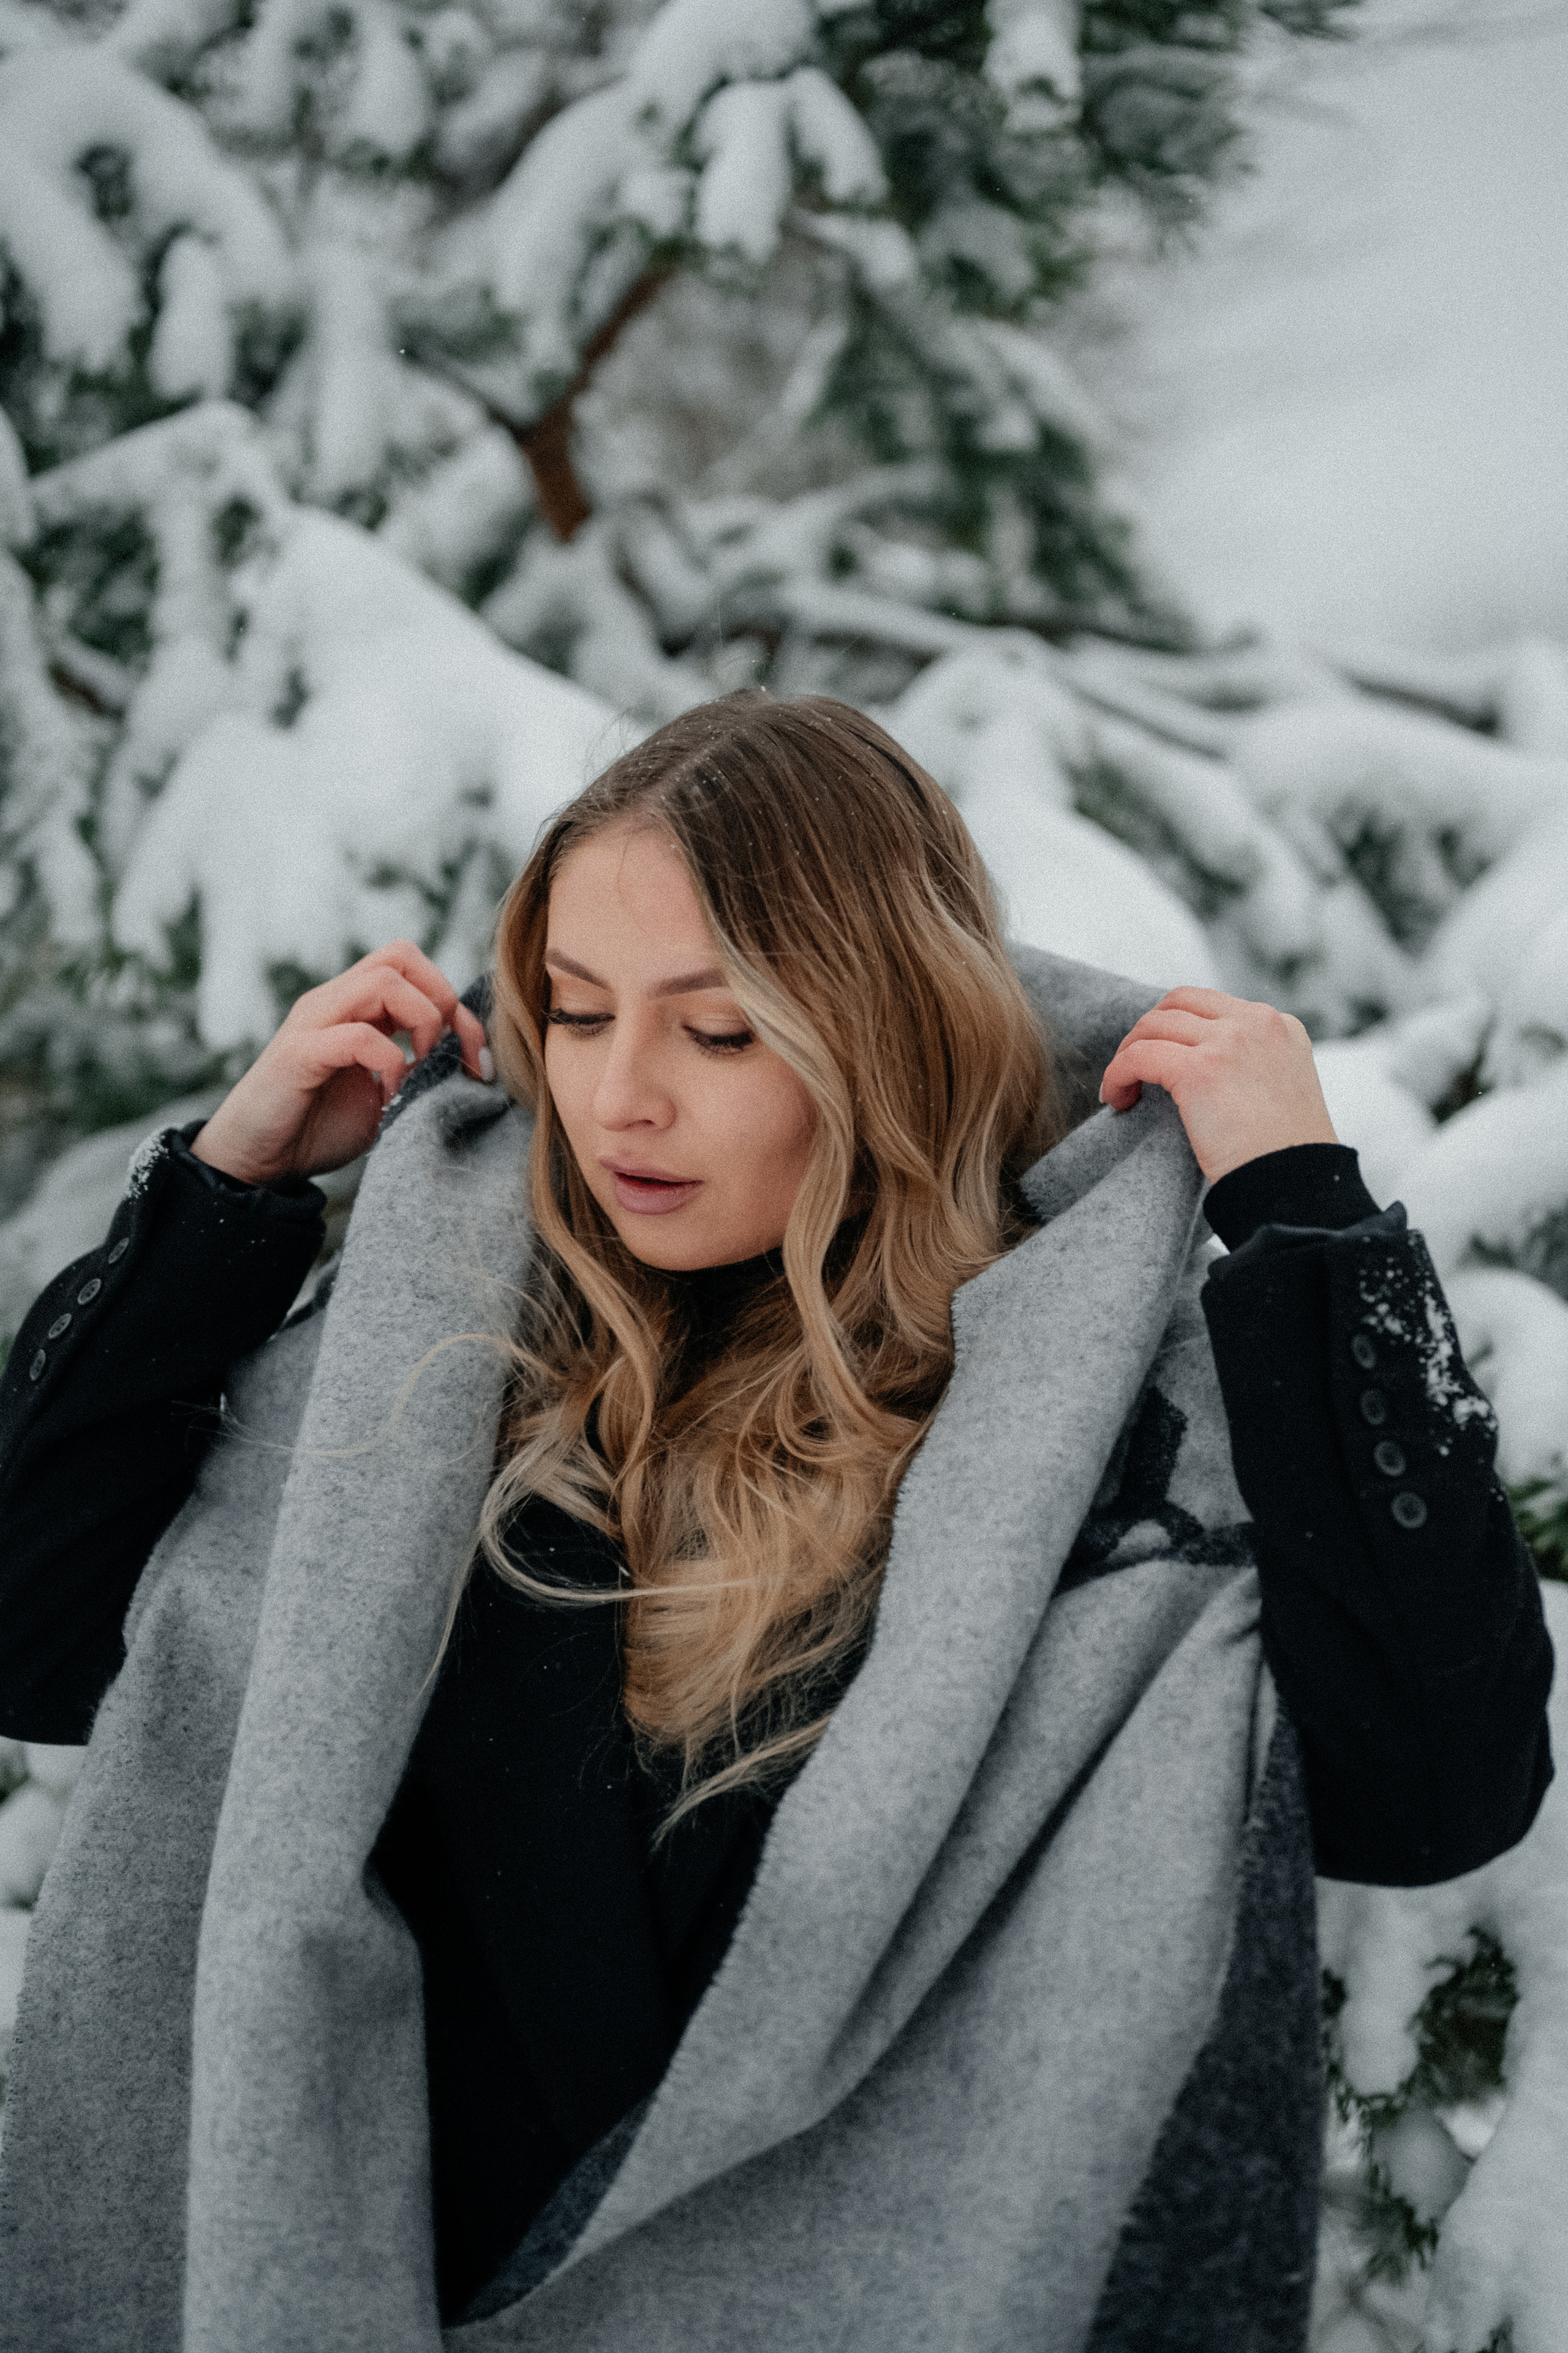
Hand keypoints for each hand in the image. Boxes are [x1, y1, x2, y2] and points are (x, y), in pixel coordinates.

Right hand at [190, 942, 490, 1184]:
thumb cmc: (319, 1129)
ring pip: (383, 981)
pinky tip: (390, 1097)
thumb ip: (420, 1071)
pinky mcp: (299, 1054)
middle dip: (444, 1000)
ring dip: (421, 1022)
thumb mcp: (387, 1096)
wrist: (258, 1162)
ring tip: (421, 1068)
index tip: (476, 1058)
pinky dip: (388, 1064)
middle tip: (450, 1054)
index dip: (456, 1005)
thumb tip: (468, 1062)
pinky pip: (357, 1035)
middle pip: (401, 956)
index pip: (414, 967)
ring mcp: (314, 1023)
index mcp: (355, 1008)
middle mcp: (334, 1003)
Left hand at [1098, 987, 1337, 1183]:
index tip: (1162, 1055)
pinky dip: (1117, 1074)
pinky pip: (1138, 1056)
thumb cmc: (1286, 1156)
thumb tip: (1204, 1067)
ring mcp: (1228, 1042)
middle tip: (1135, 1065)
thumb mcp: (1283, 1089)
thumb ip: (1253, 1064)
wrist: (1295, 1184)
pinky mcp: (1199, 1070)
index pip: (1213, 1005)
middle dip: (1149, 1030)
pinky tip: (1116, 1098)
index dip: (1178, 1026)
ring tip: (1122, 1087)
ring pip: (1154, 1025)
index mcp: (1280, 1026)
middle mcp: (1257, 1023)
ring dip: (1128, 1053)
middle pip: (1180, 1002)